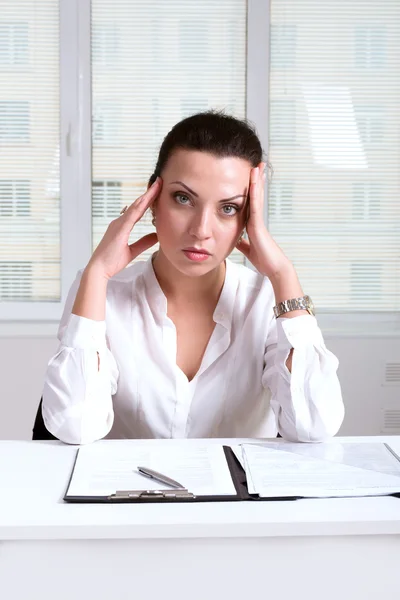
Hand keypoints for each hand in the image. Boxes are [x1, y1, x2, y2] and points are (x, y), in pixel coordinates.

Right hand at [86, 177, 161, 279]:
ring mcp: (118, 224)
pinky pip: (131, 215)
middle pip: (137, 204)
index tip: (158, 191)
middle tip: (160, 181)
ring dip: (147, 195)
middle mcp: (119, 222)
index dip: (148, 200)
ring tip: (157, 185)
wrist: (99, 269)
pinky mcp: (119, 229)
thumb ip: (143, 242)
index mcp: (122, 226)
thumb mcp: (132, 251)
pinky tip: (147, 199)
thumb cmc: (112, 261)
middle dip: (149, 193)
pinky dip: (139, 206)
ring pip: (135, 206)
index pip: (138, 210)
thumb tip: (156, 236)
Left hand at [236, 164, 292, 278]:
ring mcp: (258, 220)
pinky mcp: (258, 223)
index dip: (250, 190)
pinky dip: (254, 191)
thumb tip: (235, 240)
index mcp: (252, 224)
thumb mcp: (247, 249)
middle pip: (255, 196)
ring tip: (256, 166)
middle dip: (256, 181)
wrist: (273, 267)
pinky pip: (255, 204)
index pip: (250, 203)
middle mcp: (256, 219)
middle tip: (257, 165)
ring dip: (256, 181)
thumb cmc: (264, 260)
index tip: (250, 178)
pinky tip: (253, 181)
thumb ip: (242, 242)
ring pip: (256, 196)